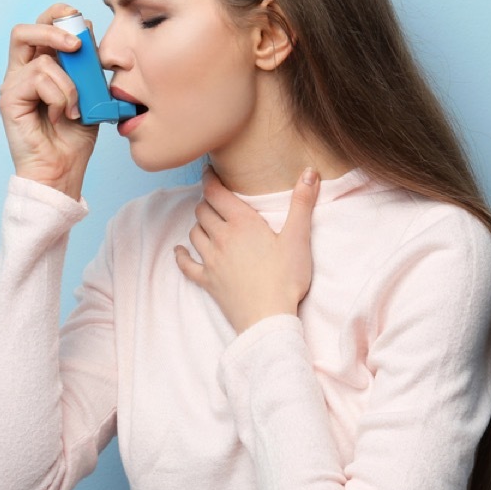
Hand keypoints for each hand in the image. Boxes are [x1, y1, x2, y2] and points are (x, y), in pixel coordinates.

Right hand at [0, 3, 99, 199]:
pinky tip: (64, 115)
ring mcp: (13, 84)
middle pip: (26, 30)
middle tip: (78, 45)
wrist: (63, 169)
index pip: (43, 27)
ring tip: (76, 107)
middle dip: (55, 29)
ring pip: (41, 59)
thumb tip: (92, 35)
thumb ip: (88, 67)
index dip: (61, 17)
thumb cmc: (75, 136)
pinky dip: (60, 96)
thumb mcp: (91, 94)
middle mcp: (22, 71)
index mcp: (41, 66)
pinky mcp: (9, 99)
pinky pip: (38, 79)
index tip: (86, 24)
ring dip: (69, 83)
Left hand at [176, 167, 320, 333]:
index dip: (209, 179)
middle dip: (208, 201)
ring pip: (194, 232)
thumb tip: (310, 171)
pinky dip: (181, 255)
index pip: (215, 192)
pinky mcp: (207, 281)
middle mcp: (221, 238)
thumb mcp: (299, 238)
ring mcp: (211, 260)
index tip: (209, 171)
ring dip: (199, 224)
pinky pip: (186, 264)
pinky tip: (181, 251)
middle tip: (217, 199)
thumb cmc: (286, 278)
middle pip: (203, 210)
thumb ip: (302, 203)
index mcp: (242, 223)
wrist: (268, 318)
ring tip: (209, 222)